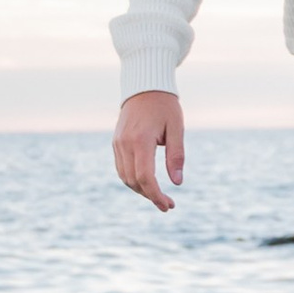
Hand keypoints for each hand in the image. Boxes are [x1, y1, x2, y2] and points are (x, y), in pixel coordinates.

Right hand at [114, 91, 184, 213]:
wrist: (144, 86)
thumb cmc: (165, 106)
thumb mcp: (177, 128)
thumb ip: (176, 155)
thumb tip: (177, 182)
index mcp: (141, 140)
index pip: (145, 177)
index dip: (156, 195)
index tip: (169, 206)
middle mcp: (125, 144)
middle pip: (134, 181)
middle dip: (150, 196)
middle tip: (168, 204)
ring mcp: (117, 144)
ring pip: (125, 177)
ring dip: (141, 190)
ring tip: (159, 195)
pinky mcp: (116, 143)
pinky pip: (122, 168)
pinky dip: (133, 179)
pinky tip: (147, 183)